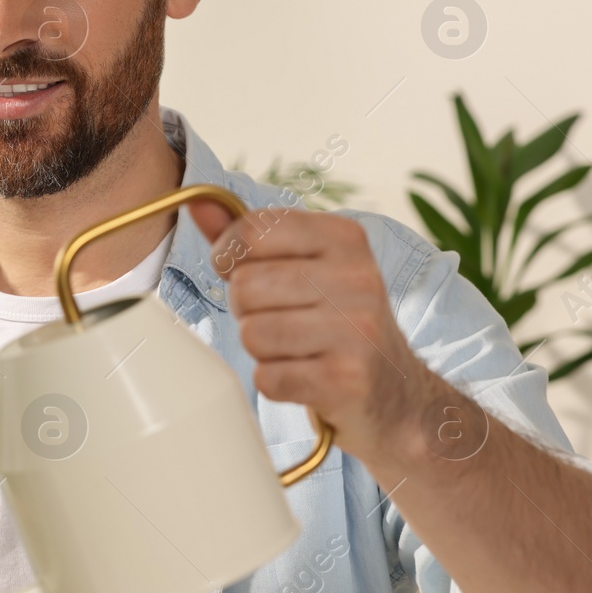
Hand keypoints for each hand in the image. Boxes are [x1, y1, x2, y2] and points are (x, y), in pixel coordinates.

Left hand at [187, 200, 447, 465]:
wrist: (394, 390)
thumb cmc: (333, 319)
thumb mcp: (301, 265)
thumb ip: (247, 235)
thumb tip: (196, 202)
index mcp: (344, 237)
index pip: (250, 231)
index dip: (228, 256)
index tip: (243, 271)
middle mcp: (357, 277)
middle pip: (244, 286)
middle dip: (246, 309)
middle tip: (280, 318)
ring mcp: (357, 330)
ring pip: (252, 333)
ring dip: (262, 349)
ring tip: (296, 347)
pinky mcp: (348, 380)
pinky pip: (267, 377)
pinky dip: (275, 382)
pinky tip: (305, 376)